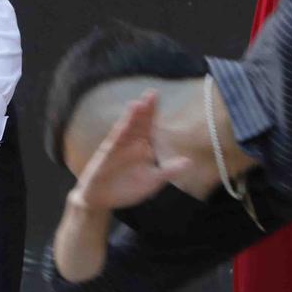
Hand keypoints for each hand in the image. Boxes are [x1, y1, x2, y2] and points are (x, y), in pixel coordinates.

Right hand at [70, 92, 191, 211]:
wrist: (102, 198)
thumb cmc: (127, 188)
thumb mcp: (152, 181)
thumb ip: (168, 171)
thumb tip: (189, 162)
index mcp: (142, 147)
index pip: (150, 126)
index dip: (153, 112)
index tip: (157, 96)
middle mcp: (130, 143)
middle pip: (139, 123)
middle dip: (145, 109)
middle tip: (152, 93)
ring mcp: (118, 148)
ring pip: (126, 129)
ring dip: (132, 117)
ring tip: (139, 104)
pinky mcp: (107, 156)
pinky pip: (115, 143)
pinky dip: (119, 133)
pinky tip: (124, 124)